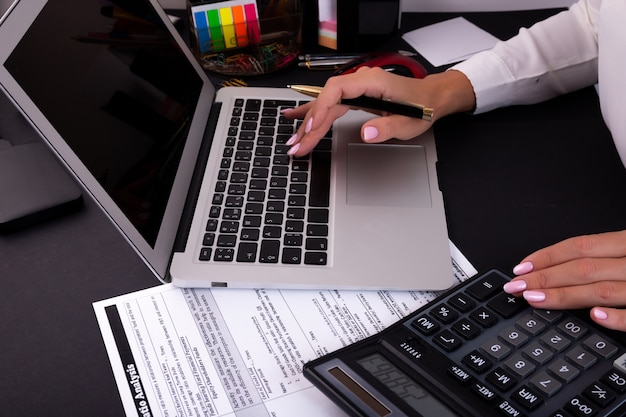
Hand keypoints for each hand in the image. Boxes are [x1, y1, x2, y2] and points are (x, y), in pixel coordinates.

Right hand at [281, 67, 475, 156]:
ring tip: (293, 139)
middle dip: (310, 125)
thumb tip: (366, 133)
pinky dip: (315, 114)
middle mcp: (361, 82)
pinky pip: (331, 104)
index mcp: (372, 82)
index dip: (322, 108)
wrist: (432, 97)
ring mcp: (357, 88)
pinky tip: (298, 117)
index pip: (337, 90)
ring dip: (309, 123)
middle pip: (327, 101)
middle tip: (297, 146)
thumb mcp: (409, 122)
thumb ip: (387, 126)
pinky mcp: (356, 96)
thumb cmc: (423, 106)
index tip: (312, 127)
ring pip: (326, 104)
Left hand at [503, 230, 625, 330]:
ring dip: (565, 295)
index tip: (520, 269)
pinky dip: (615, 316)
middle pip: (583, 268)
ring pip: (601, 289)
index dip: (547, 257)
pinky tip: (593, 316)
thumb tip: (560, 269)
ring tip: (535, 299)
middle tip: (516, 287)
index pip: (580, 247)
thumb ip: (605, 257)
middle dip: (544, 277)